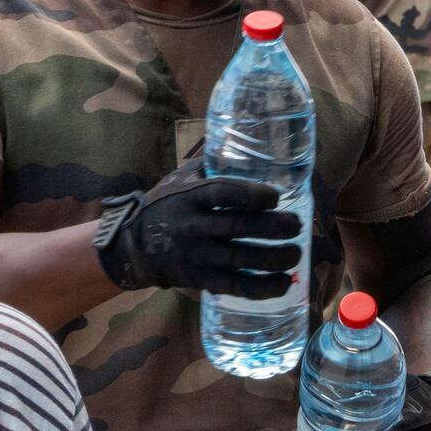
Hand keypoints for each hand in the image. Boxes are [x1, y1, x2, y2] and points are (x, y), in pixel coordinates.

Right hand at [95, 156, 301, 297]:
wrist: (133, 247)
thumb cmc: (164, 207)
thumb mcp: (178, 180)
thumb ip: (208, 167)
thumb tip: (243, 142)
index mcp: (189, 196)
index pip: (222, 193)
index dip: (251, 195)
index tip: (275, 197)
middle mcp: (192, 226)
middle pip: (238, 227)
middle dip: (274, 227)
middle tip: (297, 226)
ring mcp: (197, 256)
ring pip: (241, 259)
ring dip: (275, 258)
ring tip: (297, 253)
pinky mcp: (201, 280)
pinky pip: (236, 286)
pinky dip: (263, 288)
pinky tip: (284, 283)